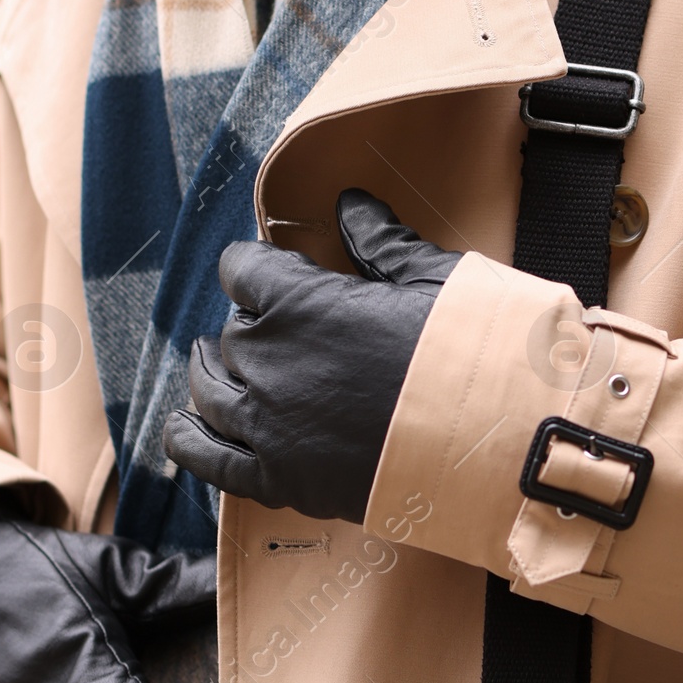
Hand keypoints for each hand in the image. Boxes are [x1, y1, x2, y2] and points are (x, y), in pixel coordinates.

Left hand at [164, 189, 460, 524]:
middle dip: (254, 326)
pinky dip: (190, 439)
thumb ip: (379, 240)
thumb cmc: (469, 349)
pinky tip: (185, 426)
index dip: (258, 268)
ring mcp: (267, 424)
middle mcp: (267, 360)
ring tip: (221, 367)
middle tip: (286, 333)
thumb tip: (348, 203)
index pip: (242, 269)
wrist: (497, 441)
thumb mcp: (430, 277)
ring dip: (214, 374)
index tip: (274, 273)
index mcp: (296, 301)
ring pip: (210, 390)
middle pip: (232, 334)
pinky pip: (209, 459)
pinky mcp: (280, 479)